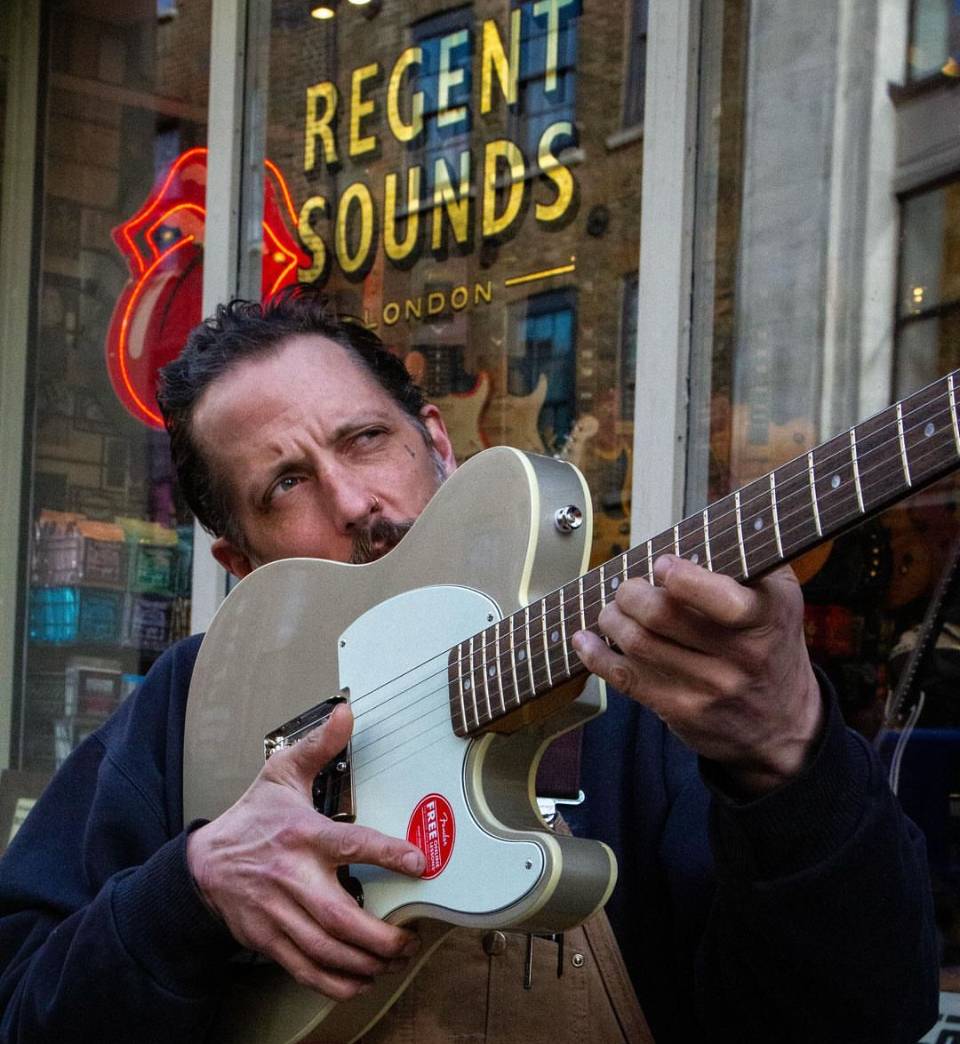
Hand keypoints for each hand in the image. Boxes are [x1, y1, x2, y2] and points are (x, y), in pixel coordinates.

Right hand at [186, 703, 424, 998]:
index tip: (417, 862)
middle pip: (339, 916)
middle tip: (407, 938)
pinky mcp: (268, 940)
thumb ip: (318, 746)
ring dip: (363, 962)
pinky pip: (305, 970)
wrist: (203, 865)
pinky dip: (335, 982)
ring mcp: (278, 914)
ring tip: (391, 959)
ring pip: (325, 949)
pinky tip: (360, 980)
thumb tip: (346, 711)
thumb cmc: (252, 818)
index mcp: (302, 835)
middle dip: (379, 936)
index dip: (386, 854)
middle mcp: (291, 878)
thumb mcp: (282, 774)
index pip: (350, 844)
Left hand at [572, 556, 821, 794]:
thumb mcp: (782, 596)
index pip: (721, 600)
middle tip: (628, 587)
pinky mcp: (681, 711)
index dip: (682, 578)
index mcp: (765, 619)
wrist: (785, 723)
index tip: (662, 564)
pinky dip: (596, 655)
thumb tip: (721, 500)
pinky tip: (586, 639)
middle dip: (631, 592)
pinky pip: (625, 678)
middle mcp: (739, 657)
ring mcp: (708, 688)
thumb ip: (751, 552)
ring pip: (637, 643)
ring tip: (612, 609)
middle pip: (662, 615)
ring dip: (612, 618)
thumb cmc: (772, 642)